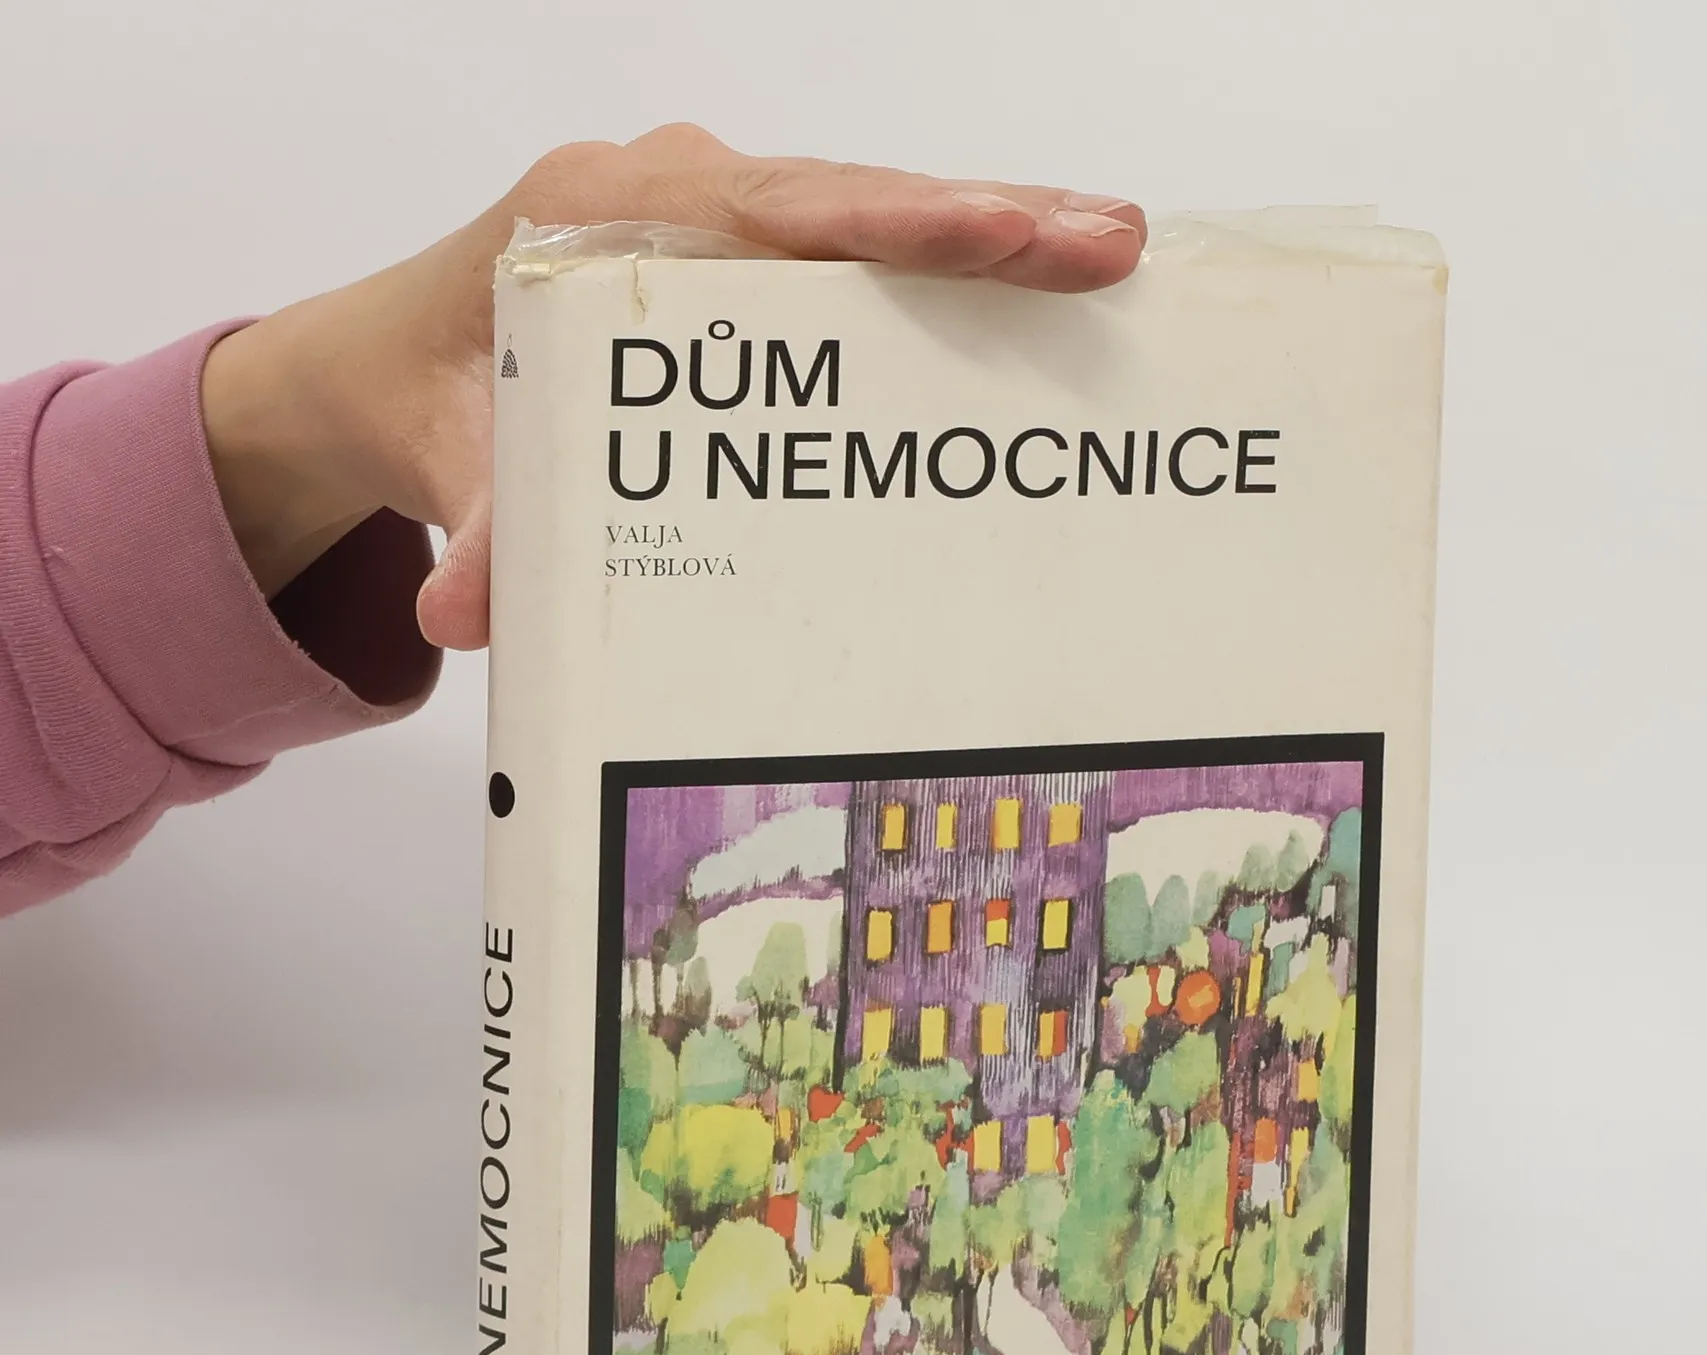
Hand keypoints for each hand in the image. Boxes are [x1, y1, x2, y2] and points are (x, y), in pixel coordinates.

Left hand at [200, 124, 1145, 651]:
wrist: (396, 358)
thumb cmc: (434, 389)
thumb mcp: (456, 464)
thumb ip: (483, 532)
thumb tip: (468, 614)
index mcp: (607, 209)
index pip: (783, 215)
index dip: (904, 228)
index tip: (1006, 236)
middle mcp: (674, 189)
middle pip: (856, 200)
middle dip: (990, 221)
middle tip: (1112, 245)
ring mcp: (716, 212)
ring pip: (872, 215)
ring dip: (991, 237)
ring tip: (1113, 258)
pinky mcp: (743, 253)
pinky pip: (857, 250)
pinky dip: (949, 264)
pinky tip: (1040, 289)